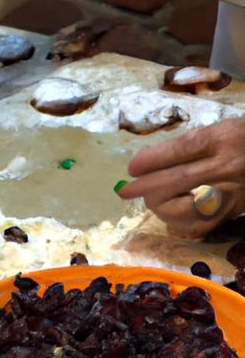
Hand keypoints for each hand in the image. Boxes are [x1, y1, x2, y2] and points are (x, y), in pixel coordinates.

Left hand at [118, 117, 244, 237]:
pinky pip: (195, 227)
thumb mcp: (214, 130)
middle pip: (179, 180)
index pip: (182, 150)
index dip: (153, 160)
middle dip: (146, 187)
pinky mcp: (229, 214)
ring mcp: (229, 195)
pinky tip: (169, 211)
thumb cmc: (237, 139)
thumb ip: (181, 146)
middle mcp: (225, 167)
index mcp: (219, 140)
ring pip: (185, 208)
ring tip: (153, 197)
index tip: (132, 168)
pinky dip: (175, 221)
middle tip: (125, 191)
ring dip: (159, 205)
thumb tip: (143, 162)